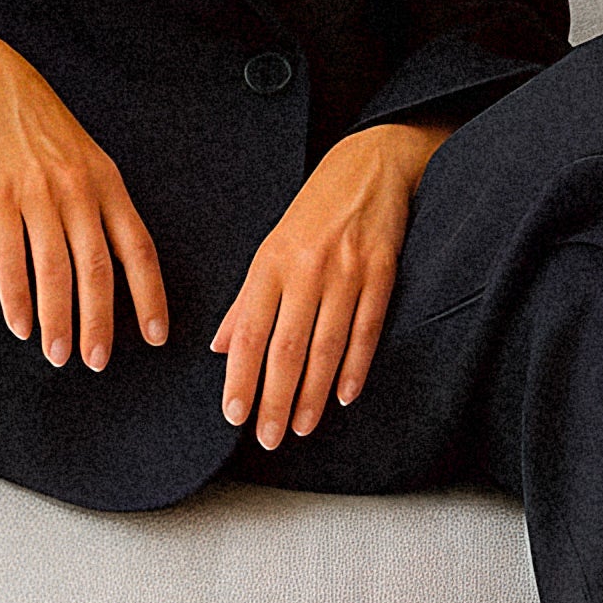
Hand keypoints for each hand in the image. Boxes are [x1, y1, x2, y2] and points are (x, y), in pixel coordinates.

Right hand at [0, 26, 167, 371]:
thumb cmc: (31, 119)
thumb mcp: (79, 153)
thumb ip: (95, 197)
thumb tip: (109, 251)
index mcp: (106, 180)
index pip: (139, 247)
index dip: (149, 295)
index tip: (157, 335)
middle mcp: (79, 188)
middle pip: (99, 269)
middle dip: (101, 322)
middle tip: (98, 362)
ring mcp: (37, 191)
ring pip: (55, 270)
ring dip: (58, 320)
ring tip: (58, 356)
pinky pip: (10, 257)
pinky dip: (16, 297)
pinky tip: (20, 325)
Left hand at [214, 121, 448, 447]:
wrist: (370, 165)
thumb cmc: (315, 210)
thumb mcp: (272, 247)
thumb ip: (247, 301)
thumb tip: (220, 347)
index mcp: (271, 263)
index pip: (251, 332)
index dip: (241, 377)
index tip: (233, 414)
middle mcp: (307, 268)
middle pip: (288, 347)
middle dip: (276, 398)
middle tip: (268, 437)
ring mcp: (347, 270)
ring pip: (327, 344)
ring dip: (313, 393)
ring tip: (302, 428)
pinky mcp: (383, 271)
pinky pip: (368, 328)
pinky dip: (356, 366)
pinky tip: (344, 396)